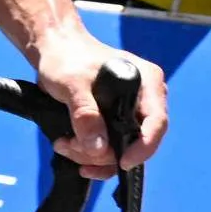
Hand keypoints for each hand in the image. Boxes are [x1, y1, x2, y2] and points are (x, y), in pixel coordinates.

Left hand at [33, 23, 162, 176]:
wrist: (53, 50)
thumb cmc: (66, 56)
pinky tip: (68, 148)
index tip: (122, 161)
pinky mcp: (113, 123)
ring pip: (119, 150)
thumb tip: (98, 147)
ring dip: (90, 155)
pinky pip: (109, 150)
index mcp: (147, 83)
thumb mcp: (72, 83)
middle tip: (71, 146)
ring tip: (63, 144)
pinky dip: (88, 155)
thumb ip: (85, 113)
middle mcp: (143, 100)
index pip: (157, 122)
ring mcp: (129, 113)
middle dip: (103, 153)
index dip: (144, 146)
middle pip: (136, 142)